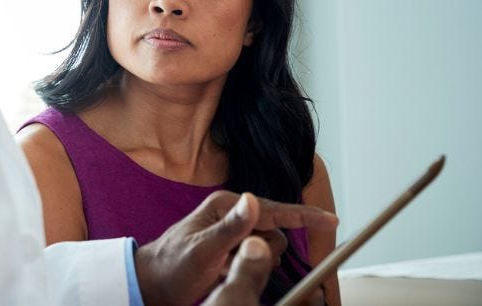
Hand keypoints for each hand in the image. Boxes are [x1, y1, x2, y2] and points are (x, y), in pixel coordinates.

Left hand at [134, 190, 337, 305]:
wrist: (150, 285)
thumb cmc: (172, 268)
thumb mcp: (202, 251)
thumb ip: (230, 227)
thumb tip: (252, 199)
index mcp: (225, 206)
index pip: (275, 208)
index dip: (305, 215)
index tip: (333, 220)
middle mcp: (230, 214)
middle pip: (275, 231)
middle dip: (267, 251)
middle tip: (233, 265)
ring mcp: (231, 231)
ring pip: (269, 247)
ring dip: (256, 262)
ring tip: (224, 270)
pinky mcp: (230, 248)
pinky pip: (257, 256)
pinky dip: (250, 267)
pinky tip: (225, 273)